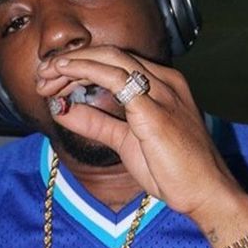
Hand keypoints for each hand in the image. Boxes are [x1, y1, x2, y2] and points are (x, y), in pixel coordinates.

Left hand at [36, 46, 246, 218]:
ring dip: (73, 64)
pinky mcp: (155, 109)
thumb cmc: (175, 172)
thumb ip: (97, 123)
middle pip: (110, 55)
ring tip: (46, 74)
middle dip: (71, 61)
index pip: (114, 64)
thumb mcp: (126, 143)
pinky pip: (116, 79)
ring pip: (111, 60)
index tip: (52, 81)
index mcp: (162, 85)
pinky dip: (86, 72)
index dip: (80, 67)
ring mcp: (163, 92)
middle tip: (41, 76)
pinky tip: (65, 73)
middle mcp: (165, 81)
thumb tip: (64, 110)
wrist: (206, 193)